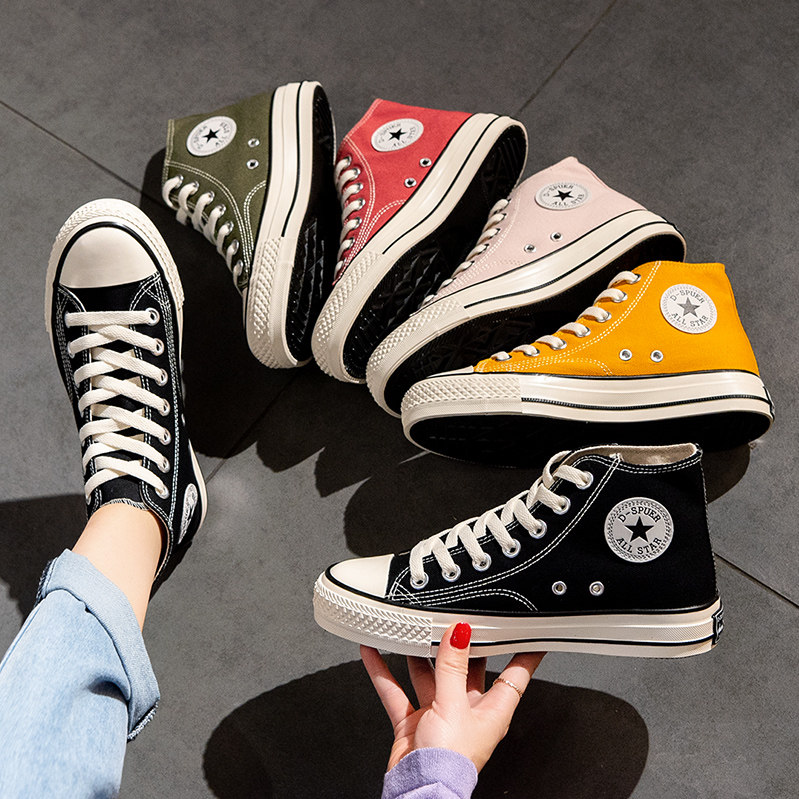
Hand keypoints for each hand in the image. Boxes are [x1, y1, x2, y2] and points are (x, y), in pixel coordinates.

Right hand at [361, 622, 543, 772]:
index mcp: (492, 709)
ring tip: (413, 628)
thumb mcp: (454, 704)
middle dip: (460, 645)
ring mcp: (439, 715)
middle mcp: (467, 710)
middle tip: (456, 616)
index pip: (515, 674)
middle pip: (467, 668)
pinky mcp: (414, 721)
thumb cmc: (450, 762)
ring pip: (429, 675)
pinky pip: (397, 690)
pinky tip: (374, 652)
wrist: (418, 790)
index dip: (523, 652)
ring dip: (419, 655)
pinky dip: (384, 671)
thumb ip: (453, 667)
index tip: (529, 630)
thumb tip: (460, 634)